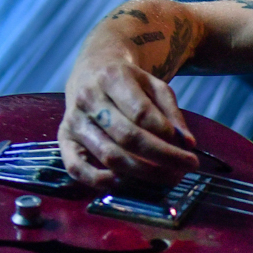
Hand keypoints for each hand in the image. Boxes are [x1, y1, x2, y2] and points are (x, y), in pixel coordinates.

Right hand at [58, 50, 198, 187]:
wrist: (93, 68)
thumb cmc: (129, 82)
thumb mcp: (155, 86)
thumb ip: (172, 112)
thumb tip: (187, 143)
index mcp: (112, 77)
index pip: (141, 112)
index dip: (166, 134)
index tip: (188, 149)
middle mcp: (88, 98)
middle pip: (127, 137)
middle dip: (161, 157)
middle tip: (185, 168)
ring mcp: (73, 120)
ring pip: (109, 155)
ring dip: (142, 173)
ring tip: (168, 177)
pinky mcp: (63, 139)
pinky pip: (76, 168)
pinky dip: (99, 181)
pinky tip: (124, 183)